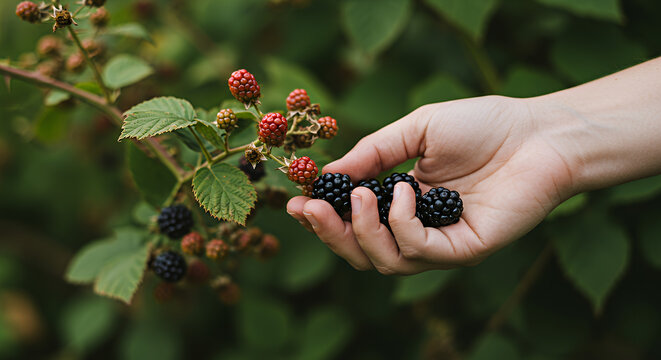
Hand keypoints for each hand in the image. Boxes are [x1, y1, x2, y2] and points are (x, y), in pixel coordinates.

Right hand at [287, 95, 573, 273]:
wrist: (537, 131)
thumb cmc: (480, 126)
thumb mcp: (414, 130)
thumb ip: (372, 153)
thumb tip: (326, 173)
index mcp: (403, 201)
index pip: (354, 222)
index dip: (322, 217)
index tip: (296, 200)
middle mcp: (419, 228)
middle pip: (362, 252)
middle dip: (330, 234)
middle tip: (310, 209)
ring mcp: (441, 242)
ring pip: (384, 261)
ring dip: (361, 231)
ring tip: (360, 195)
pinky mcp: (464, 250)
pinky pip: (419, 252)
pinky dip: (402, 224)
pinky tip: (406, 191)